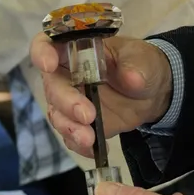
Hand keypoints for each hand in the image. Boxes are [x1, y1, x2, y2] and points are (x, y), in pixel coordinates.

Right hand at [30, 34, 170, 157]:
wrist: (152, 93)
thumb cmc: (141, 64)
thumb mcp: (144, 59)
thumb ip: (136, 66)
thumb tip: (131, 77)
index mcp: (75, 48)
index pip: (48, 44)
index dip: (42, 52)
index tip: (48, 64)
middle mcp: (66, 74)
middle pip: (52, 86)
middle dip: (66, 102)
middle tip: (87, 115)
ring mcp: (69, 101)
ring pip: (57, 114)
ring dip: (70, 127)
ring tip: (89, 139)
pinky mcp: (78, 123)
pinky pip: (70, 136)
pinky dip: (80, 144)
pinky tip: (95, 149)